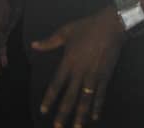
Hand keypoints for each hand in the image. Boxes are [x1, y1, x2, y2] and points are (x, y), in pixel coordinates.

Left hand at [32, 8, 125, 127]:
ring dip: (80, 115)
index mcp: (68, 62)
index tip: (44, 111)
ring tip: (76, 127)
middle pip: (69, 97)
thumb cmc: (86, 27)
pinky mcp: (105, 76)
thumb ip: (49, 42)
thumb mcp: (65, 32)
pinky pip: (100, 95)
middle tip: (57, 127)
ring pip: (85, 100)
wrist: (111, 26)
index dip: (49, 99)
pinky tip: (94, 117)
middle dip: (63, 113)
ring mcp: (93, 75)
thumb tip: (33, 45)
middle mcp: (80, 72)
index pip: (56, 85)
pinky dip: (97, 107)